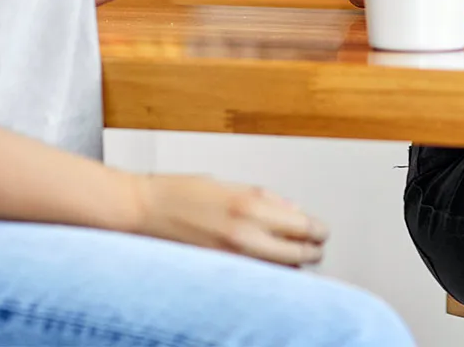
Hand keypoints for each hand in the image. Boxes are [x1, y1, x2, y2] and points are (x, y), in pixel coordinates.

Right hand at [131, 173, 326, 265]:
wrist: (141, 210)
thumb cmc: (180, 192)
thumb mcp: (230, 184)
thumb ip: (267, 199)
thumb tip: (295, 212)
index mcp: (250, 206)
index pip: (303, 227)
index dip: (318, 231)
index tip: (322, 232)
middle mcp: (244, 234)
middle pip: (298, 255)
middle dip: (312, 252)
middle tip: (316, 247)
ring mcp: (231, 257)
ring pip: (280, 272)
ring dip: (292, 266)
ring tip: (294, 258)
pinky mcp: (218, 272)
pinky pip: (256, 278)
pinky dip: (268, 274)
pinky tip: (268, 267)